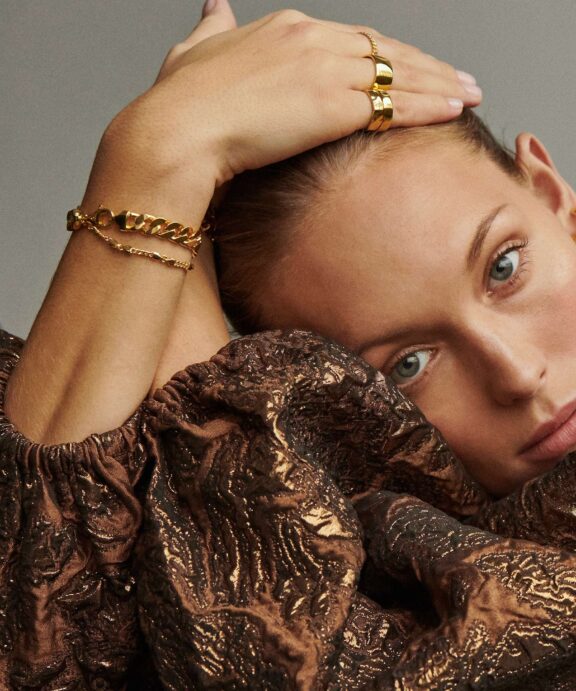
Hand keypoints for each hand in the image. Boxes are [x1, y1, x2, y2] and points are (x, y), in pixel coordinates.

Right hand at [106, 0, 481, 208]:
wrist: (178, 130)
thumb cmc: (181, 103)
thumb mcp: (194, 53)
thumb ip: (212, 27)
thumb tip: (214, 4)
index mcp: (287, 30)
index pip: (354, 39)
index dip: (387, 54)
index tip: (410, 67)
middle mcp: (314, 41)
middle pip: (387, 50)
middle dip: (427, 66)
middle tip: (459, 78)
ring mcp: (328, 70)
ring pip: (401, 74)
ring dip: (441, 85)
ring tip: (469, 94)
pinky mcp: (336, 105)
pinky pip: (397, 104)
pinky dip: (430, 105)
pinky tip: (454, 109)